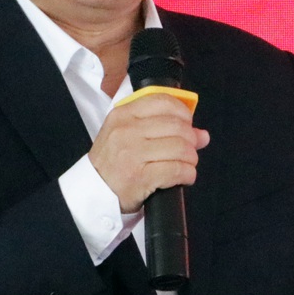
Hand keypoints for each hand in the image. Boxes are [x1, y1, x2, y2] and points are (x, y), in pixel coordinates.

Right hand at [88, 92, 210, 212]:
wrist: (92, 192)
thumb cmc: (112, 163)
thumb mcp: (126, 135)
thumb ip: (161, 128)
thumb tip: (201, 134)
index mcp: (123, 115)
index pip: (163, 102)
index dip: (183, 113)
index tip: (187, 125)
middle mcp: (127, 131)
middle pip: (177, 127)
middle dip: (191, 140)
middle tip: (189, 150)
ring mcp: (133, 154)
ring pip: (180, 148)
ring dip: (191, 159)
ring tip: (187, 164)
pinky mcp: (140, 177)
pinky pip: (177, 170)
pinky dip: (188, 174)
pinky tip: (185, 176)